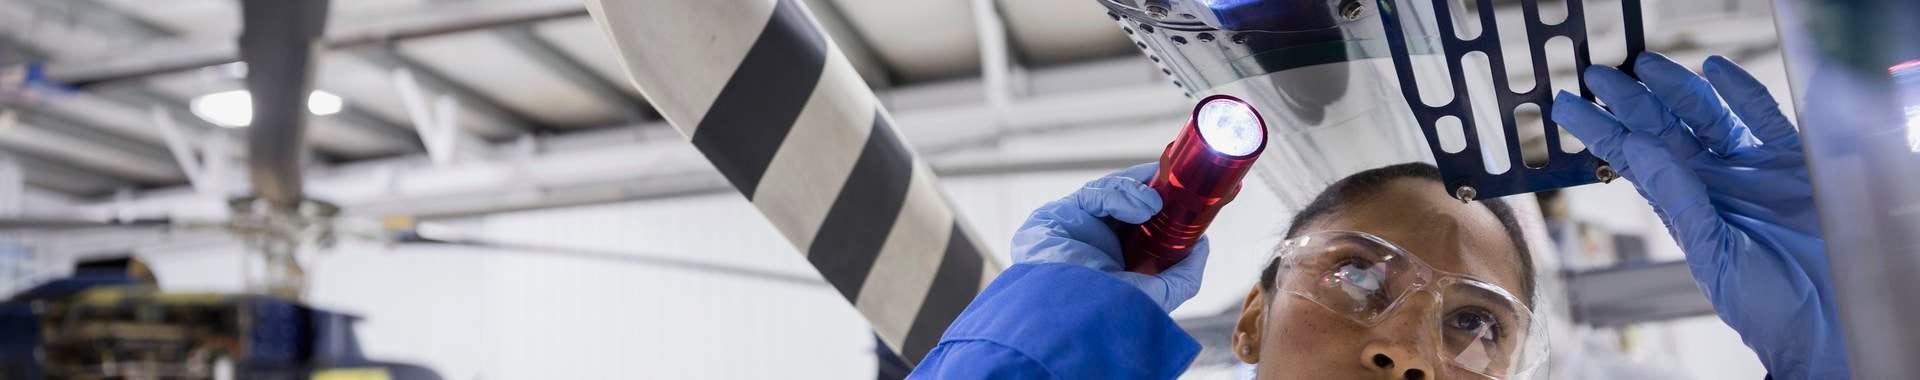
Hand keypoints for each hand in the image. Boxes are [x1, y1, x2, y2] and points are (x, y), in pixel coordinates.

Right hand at [1011, 163, 1209, 310]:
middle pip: (1126, 205)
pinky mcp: (1059, 215)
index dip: (1165, 208)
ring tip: (1158, 203)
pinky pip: (1094, 195)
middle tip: (1178, 180)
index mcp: (1118, 266)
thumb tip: (1202, 247)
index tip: (1190, 195)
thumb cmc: (1108, 315)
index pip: (1142, 227)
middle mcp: (1096, 246)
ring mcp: (1077, 229)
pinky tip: (1142, 207)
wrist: (1067, 317)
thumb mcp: (1158, 297)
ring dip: (1139, 192)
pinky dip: (1120, 196)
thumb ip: (1183, 275)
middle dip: (1154, 190)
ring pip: (1110, 194)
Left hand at [1552, 53, 1846, 377]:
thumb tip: (1638, 149)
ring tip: (1645, 66)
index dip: (1601, 132)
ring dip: (1677, 90)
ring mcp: (1751, 168)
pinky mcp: (1793, 162)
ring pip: (1706, 118)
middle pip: (1664, 131)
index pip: (1632, 161)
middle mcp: (1711, 181)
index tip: (1568, 108)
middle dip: (1630, 103)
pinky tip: (1715, 69)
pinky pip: (1763, 118)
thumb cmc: (1769, 305)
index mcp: (1682, 206)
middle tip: (1598, 74)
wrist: (1832, 322)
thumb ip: (1679, 200)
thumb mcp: (1713, 254)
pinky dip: (1742, 92)